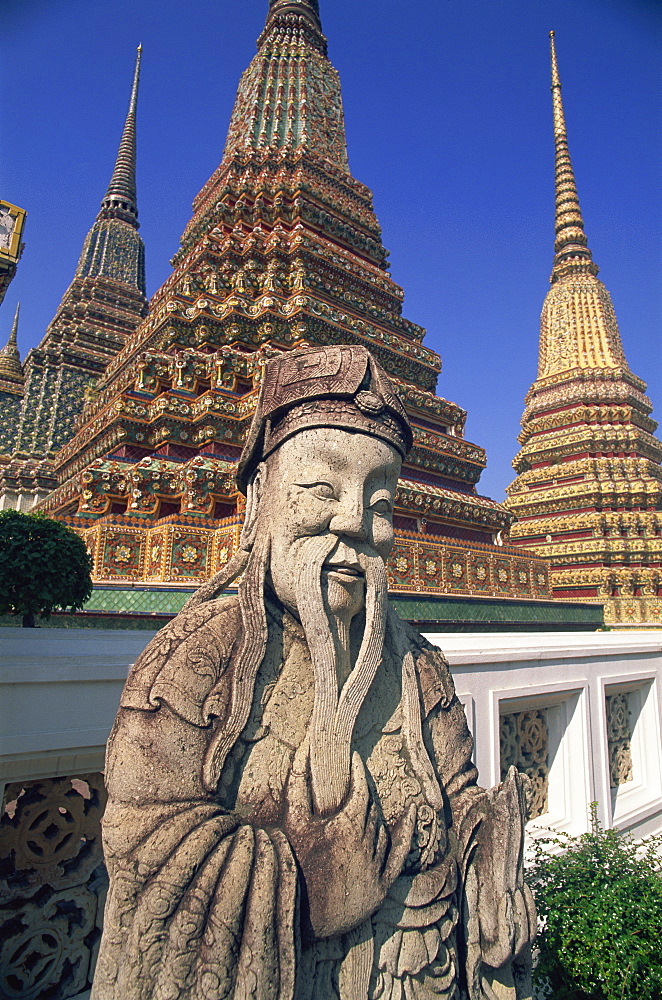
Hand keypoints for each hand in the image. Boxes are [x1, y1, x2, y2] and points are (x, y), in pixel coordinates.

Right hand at [284, 739, 415, 938]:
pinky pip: (399, 855)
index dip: (357, 773)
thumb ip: (299, 780)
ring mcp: (376, 865)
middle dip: (363, 794)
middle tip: (355, 785)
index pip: (360, 789)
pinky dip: (406, 835)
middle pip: (371, 808)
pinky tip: (410, 815)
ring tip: (363, 806)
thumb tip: (305, 747)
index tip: (355, 760)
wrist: (299, 913)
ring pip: (382, 829)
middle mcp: (367, 842)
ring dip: (374, 816)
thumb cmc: (293, 862)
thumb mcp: (294, 819)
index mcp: (349, 824)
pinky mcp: (381, 886)